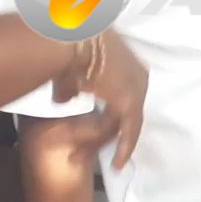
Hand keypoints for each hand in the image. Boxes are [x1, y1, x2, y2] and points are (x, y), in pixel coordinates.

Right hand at [51, 33, 147, 167]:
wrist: (66, 37)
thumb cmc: (63, 47)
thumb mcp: (68, 70)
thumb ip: (70, 88)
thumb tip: (64, 100)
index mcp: (125, 61)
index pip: (123, 93)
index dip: (114, 112)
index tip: (108, 126)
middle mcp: (137, 73)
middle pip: (128, 109)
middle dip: (114, 131)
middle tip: (105, 153)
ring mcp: (136, 85)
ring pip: (128, 121)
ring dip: (114, 141)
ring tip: (111, 163)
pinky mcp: (130, 100)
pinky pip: (130, 129)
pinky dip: (124, 146)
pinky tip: (118, 163)